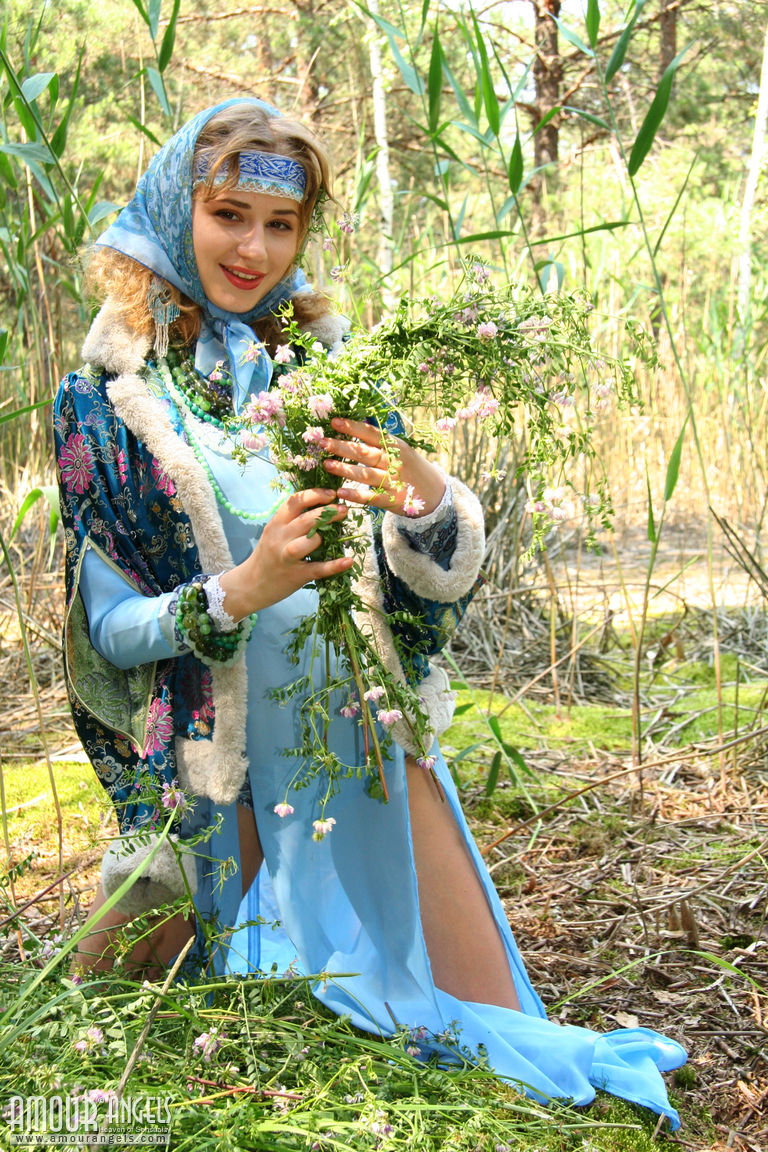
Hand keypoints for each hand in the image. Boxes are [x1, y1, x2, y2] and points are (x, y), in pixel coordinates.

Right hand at [218, 488, 352, 620]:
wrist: (250, 585)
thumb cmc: (267, 556)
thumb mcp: (273, 533)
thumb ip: (290, 520)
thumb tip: (318, 503)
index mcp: (275, 524)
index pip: (294, 502)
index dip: (315, 494)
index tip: (331, 493)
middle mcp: (280, 538)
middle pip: (306, 519)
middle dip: (328, 512)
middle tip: (343, 509)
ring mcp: (287, 557)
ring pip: (310, 541)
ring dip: (325, 535)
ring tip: (341, 532)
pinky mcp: (296, 576)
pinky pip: (318, 568)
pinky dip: (334, 565)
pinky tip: (348, 561)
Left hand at [320, 417, 444, 516]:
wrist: (435, 493)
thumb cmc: (410, 468)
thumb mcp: (399, 450)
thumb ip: (378, 442)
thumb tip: (352, 428)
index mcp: (394, 446)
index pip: (371, 433)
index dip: (352, 427)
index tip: (333, 422)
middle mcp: (393, 461)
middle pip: (365, 452)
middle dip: (342, 447)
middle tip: (322, 442)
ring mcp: (393, 481)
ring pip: (366, 474)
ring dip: (345, 469)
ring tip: (327, 464)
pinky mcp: (392, 499)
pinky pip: (371, 496)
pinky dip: (356, 495)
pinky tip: (341, 492)